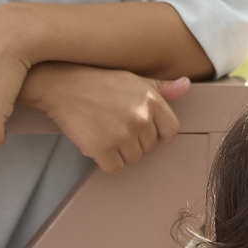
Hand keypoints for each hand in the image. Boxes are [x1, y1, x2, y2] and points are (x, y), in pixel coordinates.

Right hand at [26, 64, 190, 171]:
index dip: (156, 132)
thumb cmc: (97, 81)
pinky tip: (96, 141)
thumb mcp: (133, 79)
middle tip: (114, 123)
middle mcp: (140, 118)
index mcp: (151, 100)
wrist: (61, 85)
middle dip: (134, 140)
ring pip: (133, 158)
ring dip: (119, 151)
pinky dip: (105, 160)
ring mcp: (121, 134)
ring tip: (104, 130)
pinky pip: (114, 168)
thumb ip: (162, 88)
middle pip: (149, 147)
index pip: (170, 131)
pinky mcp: (102, 149)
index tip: (140, 127)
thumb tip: (186, 85)